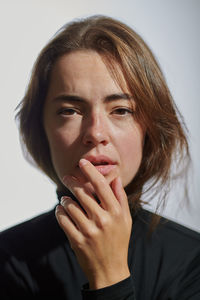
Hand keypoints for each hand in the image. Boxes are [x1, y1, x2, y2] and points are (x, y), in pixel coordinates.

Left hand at [55, 158, 131, 288]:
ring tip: (65, 199)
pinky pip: (63, 220)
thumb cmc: (119, 241)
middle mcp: (103, 220)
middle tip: (66, 177)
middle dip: (71, 182)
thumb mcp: (125, 220)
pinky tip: (61, 210)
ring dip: (65, 199)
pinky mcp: (77, 241)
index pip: (101, 185)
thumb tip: (116, 178)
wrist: (111, 270)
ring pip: (70, 205)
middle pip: (82, 193)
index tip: (82, 162)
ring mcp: (89, 231)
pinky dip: (60, 212)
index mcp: (116, 212)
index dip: (90, 171)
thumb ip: (120, 198)